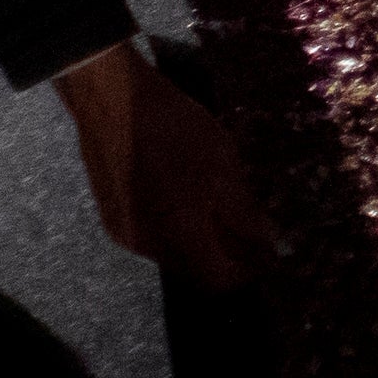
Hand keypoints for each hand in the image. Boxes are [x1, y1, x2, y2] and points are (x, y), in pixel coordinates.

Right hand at [55, 39, 279, 289]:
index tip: (266, 253)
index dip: (248, 270)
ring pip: (173, 254)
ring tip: (217, 208)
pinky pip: (151, 237)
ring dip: (199, 241)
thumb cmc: (175, 128)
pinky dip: (174, 228)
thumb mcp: (223, 167)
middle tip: (248, 229)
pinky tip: (184, 198)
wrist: (112, 97)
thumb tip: (267, 246)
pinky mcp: (110, 217)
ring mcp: (123, 233)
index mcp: (178, 236)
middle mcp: (147, 246)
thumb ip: (244, 215)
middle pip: (195, 270)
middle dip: (224, 255)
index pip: (220, 280)